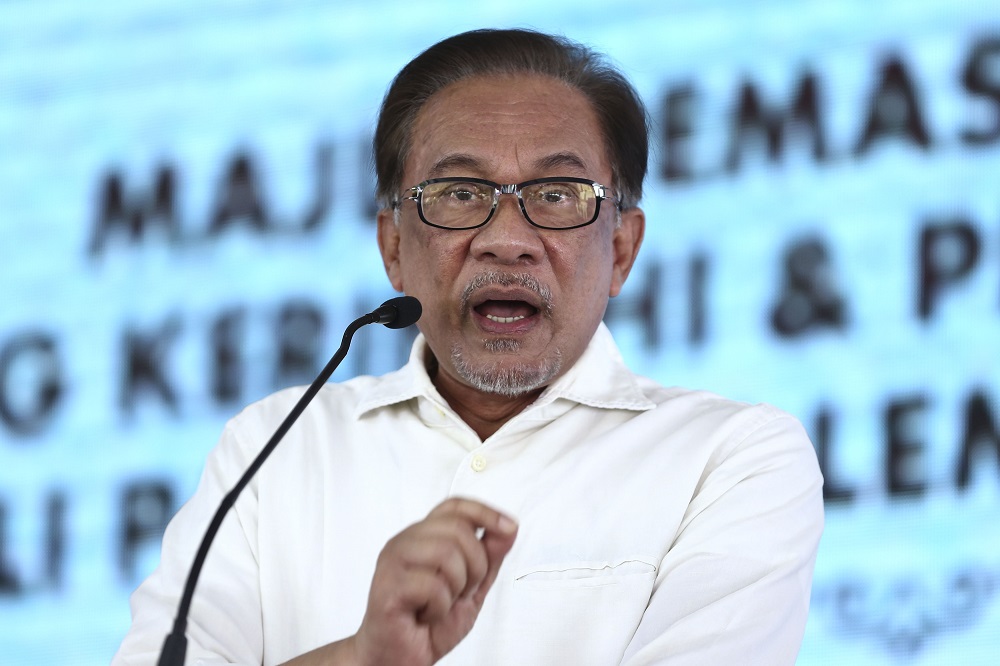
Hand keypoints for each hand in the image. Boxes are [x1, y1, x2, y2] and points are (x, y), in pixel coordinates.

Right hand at [353, 497, 517, 665]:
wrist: (401, 658)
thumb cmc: (430, 623)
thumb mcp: (473, 588)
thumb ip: (490, 557)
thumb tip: (509, 528)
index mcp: (423, 537)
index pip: (455, 507)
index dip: (484, 512)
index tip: (509, 527)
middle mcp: (406, 542)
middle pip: (458, 529)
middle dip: (475, 566)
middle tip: (461, 591)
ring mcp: (393, 561)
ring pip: (446, 553)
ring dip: (456, 588)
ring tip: (441, 604)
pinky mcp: (387, 585)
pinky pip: (431, 586)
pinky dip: (439, 608)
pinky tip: (426, 615)